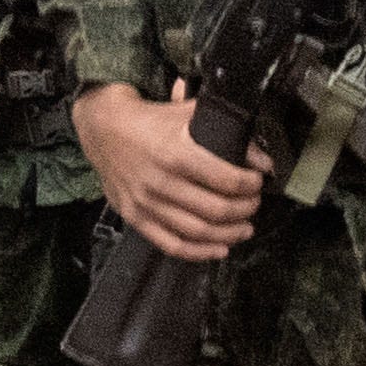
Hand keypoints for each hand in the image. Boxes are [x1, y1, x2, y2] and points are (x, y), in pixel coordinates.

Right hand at [75, 81, 268, 261]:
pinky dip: (199, 253)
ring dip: (229, 233)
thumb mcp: (187, 112)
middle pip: (217, 209)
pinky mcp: (134, 216)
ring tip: (244, 228)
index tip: (258, 180)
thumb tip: (262, 158)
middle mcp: (160, 181)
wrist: (103, 128)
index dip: (251, 184)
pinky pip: (171, 244)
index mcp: (175, 153)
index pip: (227, 179)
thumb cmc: (150, 120)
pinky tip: (219, 249)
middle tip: (253, 203)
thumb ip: (225, 130)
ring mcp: (145, 202)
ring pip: (198, 231)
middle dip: (245, 209)